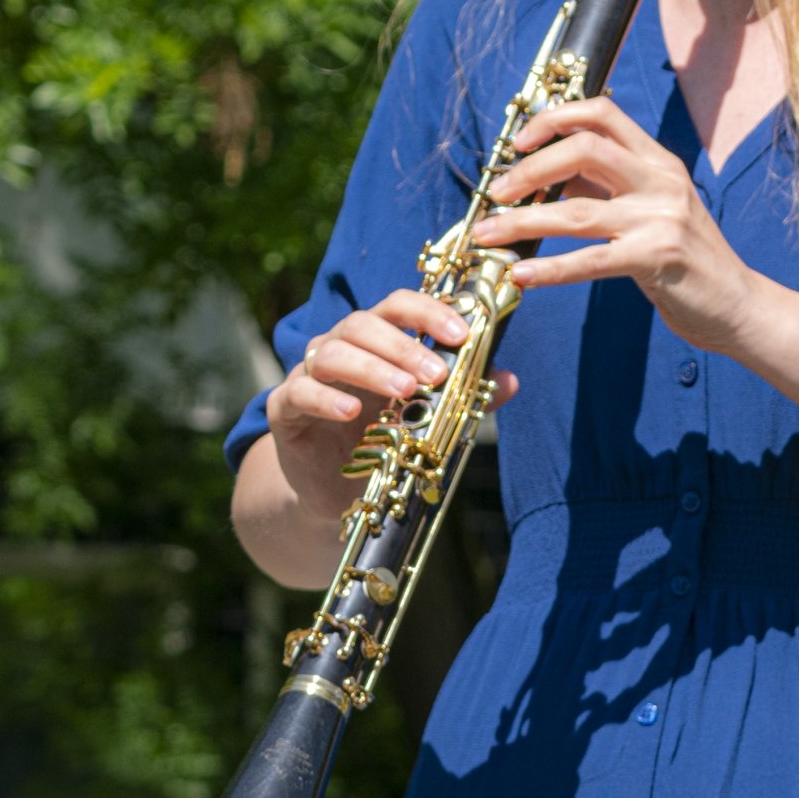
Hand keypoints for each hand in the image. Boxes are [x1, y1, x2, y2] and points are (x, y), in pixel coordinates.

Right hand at [265, 291, 516, 526]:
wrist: (334, 490)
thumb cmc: (383, 441)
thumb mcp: (428, 418)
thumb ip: (465, 397)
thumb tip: (512, 380)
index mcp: (377, 342)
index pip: (397, 307)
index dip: (428, 311)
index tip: (462, 333)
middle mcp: (340, 348)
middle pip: (363, 323)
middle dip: (404, 345)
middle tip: (437, 373)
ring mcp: (309, 375)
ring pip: (332, 352)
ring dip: (372, 368)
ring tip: (406, 391)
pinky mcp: (286, 409)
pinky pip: (301, 392)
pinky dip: (327, 398)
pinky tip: (352, 412)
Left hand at [475, 96, 763, 352]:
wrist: (740, 306)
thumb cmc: (688, 260)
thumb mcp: (653, 209)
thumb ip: (609, 187)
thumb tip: (548, 176)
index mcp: (658, 161)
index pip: (602, 113)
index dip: (554, 119)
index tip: (519, 142)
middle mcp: (661, 181)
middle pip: (583, 149)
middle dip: (529, 169)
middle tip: (496, 194)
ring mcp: (660, 219)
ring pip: (576, 210)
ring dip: (522, 222)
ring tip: (487, 235)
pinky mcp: (656, 259)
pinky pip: (590, 261)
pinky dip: (549, 269)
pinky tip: (520, 275)